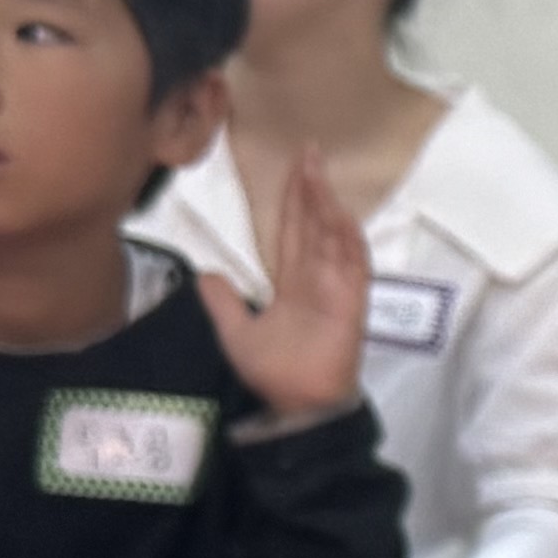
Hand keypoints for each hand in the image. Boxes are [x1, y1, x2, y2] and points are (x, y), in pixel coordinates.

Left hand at [197, 148, 372, 422]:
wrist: (296, 406)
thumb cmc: (274, 374)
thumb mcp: (235, 333)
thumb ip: (222, 304)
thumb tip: (206, 275)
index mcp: (293, 285)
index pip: (294, 233)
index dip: (293, 202)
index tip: (293, 170)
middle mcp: (317, 280)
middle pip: (314, 225)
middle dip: (311, 189)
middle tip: (310, 151)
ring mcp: (336, 289)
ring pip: (332, 237)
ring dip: (327, 204)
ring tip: (319, 171)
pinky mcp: (350, 303)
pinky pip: (351, 265)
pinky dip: (347, 238)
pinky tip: (340, 212)